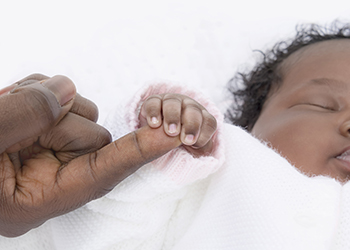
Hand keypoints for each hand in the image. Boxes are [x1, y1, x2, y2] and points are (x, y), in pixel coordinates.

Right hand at [0, 74, 181, 236]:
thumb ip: (23, 116)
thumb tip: (67, 91)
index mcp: (39, 198)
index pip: (104, 171)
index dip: (140, 152)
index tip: (174, 136)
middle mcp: (49, 177)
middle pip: (90, 133)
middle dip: (57, 115)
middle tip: (12, 110)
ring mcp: (44, 152)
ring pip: (76, 111)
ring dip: (42, 100)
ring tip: (4, 106)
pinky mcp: (36, 130)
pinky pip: (57, 98)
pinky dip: (35, 90)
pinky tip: (8, 100)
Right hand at [139, 93, 216, 155]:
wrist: (156, 134)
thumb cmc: (179, 140)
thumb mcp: (192, 145)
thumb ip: (200, 147)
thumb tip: (202, 150)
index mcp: (201, 116)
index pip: (209, 122)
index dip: (204, 133)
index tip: (193, 144)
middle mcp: (188, 106)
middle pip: (193, 111)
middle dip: (191, 126)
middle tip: (185, 141)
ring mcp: (171, 101)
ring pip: (173, 104)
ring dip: (173, 117)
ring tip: (170, 132)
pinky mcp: (154, 101)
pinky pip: (154, 103)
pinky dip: (154, 112)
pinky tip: (154, 124)